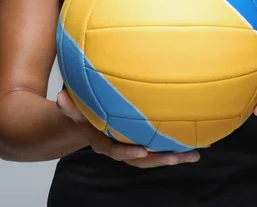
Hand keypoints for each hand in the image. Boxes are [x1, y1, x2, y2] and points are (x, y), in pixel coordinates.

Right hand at [56, 89, 200, 167]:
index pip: (116, 152)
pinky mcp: (142, 139)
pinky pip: (159, 145)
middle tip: (179, 156)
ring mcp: (132, 145)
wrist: (85, 118)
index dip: (129, 152)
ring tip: (195, 154)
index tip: (144, 150)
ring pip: (154, 156)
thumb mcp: (72, 107)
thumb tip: (60, 98)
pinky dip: (176, 145)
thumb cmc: (80, 110)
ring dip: (175, 156)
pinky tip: (196, 140)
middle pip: (142, 159)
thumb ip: (68, 106)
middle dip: (161, 159)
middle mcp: (120, 148)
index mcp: (103, 143)